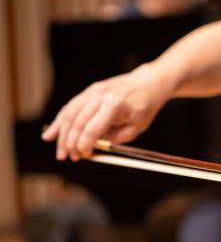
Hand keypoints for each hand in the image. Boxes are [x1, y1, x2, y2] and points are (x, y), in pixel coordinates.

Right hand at [41, 64, 171, 160]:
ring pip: (70, 114)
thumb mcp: (136, 128)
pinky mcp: (89, 91)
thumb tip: (93, 147)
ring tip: (60, 152)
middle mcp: (100, 95)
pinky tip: (51, 135)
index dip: (85, 145)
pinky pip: (70, 107)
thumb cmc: (144, 107)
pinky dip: (60, 121)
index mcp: (114, 105)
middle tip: (70, 157)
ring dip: (62, 135)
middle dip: (71, 143)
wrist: (148, 83)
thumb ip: (115, 139)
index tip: (84, 156)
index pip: (92, 128)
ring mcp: (92, 91)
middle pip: (77, 122)